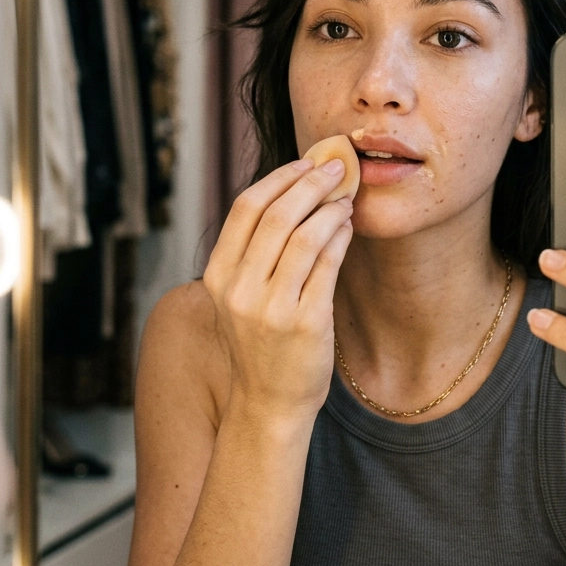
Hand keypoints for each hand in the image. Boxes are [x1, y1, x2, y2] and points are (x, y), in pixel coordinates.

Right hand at [203, 158, 353, 419]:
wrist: (270, 402)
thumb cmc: (261, 344)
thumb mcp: (241, 296)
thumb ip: (255, 252)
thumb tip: (295, 191)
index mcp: (217, 276)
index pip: (245, 208)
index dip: (278, 178)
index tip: (304, 163)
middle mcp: (239, 290)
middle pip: (276, 214)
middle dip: (310, 183)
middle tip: (336, 168)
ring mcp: (271, 307)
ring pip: (304, 235)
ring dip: (330, 208)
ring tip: (345, 198)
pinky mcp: (305, 322)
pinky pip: (327, 264)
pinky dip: (340, 237)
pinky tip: (348, 228)